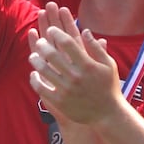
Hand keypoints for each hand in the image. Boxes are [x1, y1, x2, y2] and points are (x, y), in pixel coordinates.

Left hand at [26, 1, 121, 125]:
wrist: (108, 114)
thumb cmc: (109, 87)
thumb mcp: (108, 65)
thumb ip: (96, 47)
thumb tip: (85, 30)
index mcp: (87, 65)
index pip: (67, 43)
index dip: (57, 33)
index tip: (51, 29)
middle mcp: (76, 76)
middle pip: (52, 54)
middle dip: (43, 44)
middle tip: (40, 41)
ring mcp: (67, 90)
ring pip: (44, 70)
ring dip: (36, 60)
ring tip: (33, 56)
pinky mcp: (60, 102)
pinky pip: (41, 88)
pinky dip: (35, 79)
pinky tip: (34, 73)